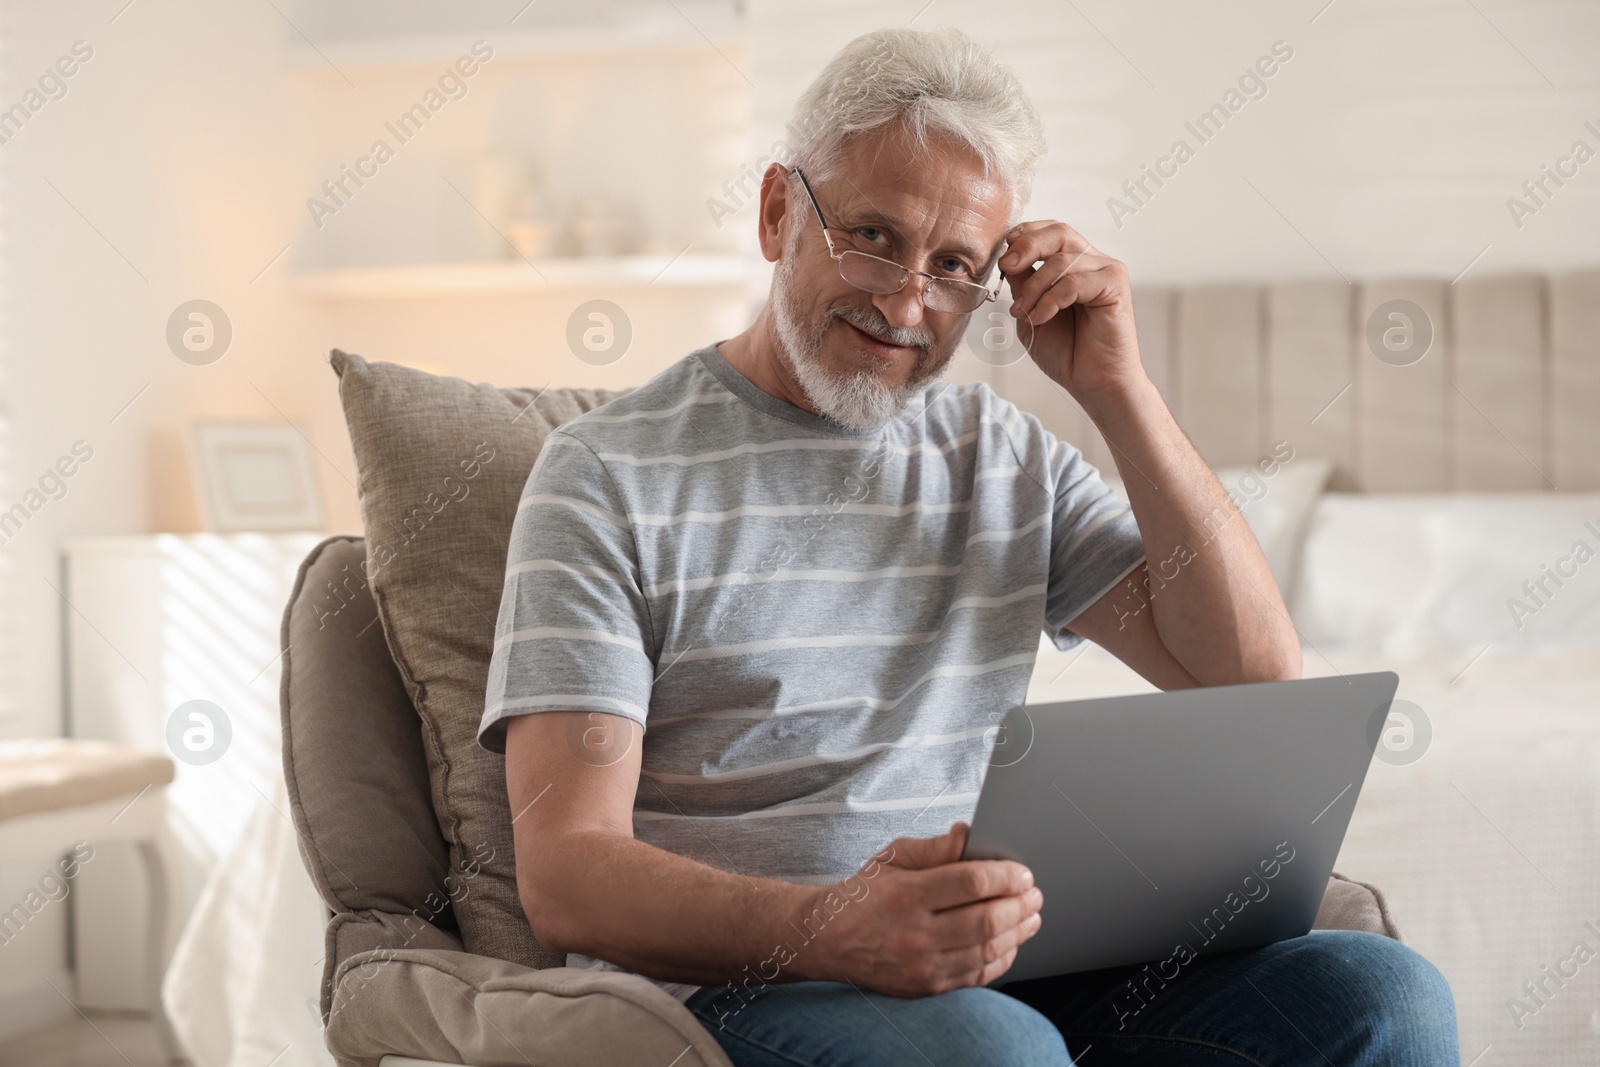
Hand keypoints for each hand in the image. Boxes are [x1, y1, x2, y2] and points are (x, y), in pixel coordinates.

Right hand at [796, 821, 1043, 996]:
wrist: (828, 939)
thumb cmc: (866, 893)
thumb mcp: (893, 858)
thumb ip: (935, 848)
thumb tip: (968, 834)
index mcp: (906, 894)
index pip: (971, 882)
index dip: (1006, 876)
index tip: (1022, 872)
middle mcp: (914, 933)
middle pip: (986, 919)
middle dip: (1020, 904)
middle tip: (1033, 893)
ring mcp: (922, 965)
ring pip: (987, 950)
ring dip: (1018, 932)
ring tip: (1031, 916)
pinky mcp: (927, 987)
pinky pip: (977, 975)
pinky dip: (1002, 958)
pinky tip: (1011, 941)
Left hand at [997, 221, 1143, 406]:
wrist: (1093, 382)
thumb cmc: (1067, 351)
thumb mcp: (1031, 312)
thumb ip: (1023, 284)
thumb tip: (1009, 258)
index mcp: (1074, 263)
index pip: (1050, 232)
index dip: (1025, 235)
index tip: (1004, 255)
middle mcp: (1092, 262)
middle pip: (1059, 233)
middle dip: (1027, 246)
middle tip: (1007, 267)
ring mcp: (1106, 271)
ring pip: (1063, 259)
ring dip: (1035, 286)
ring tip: (1024, 311)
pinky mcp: (1116, 285)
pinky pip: (1075, 281)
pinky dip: (1051, 300)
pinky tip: (1042, 318)